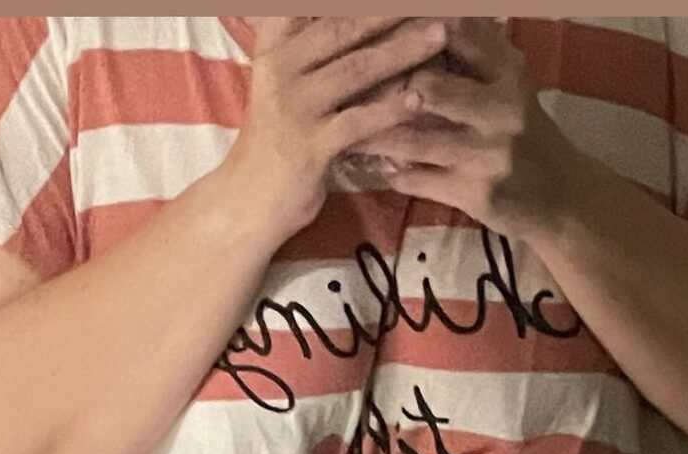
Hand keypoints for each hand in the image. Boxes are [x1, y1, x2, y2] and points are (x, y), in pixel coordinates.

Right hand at [227, 17, 450, 237]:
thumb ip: (312, 48)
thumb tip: (359, 23)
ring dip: (402, 50)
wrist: (247, 200)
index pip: (307, 6)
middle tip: (435, 1)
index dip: (353, 1)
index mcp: (274, 47)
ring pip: (356, 70)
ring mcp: (295, 108)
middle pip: (342, 27)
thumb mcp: (284, 82)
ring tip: (439, 35)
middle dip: (388, 11)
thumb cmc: (276, 139)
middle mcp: (280, 69)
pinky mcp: (310, 148)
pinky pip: (357, 122)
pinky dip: (390, 110)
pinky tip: (418, 99)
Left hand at [347, 18, 583, 240]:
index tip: (371, 32)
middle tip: (345, 89)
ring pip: (413, 140)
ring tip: (344, 129)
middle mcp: (502, 108)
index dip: (407, 30)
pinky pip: (418, 180)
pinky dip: (391, 173)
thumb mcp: (508, 86)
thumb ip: (473, 54)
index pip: (454, 33)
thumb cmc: (524, 133)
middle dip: (382, 88)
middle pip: (426, 85)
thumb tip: (417, 19)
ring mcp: (488, 154)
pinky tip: (374, 165)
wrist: (559, 197)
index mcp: (508, 71)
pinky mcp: (475, 194)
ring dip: (373, 136)